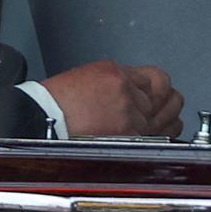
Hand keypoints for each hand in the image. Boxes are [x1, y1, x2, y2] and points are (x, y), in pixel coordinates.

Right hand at [41, 60, 183, 137]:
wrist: (42, 120)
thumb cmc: (57, 103)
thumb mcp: (89, 77)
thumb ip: (118, 82)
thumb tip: (137, 91)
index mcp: (115, 72)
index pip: (158, 78)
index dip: (160, 89)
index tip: (160, 95)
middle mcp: (126, 89)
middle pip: (168, 96)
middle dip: (168, 103)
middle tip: (164, 109)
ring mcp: (129, 113)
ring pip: (167, 118)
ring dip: (165, 122)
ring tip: (160, 124)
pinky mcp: (128, 134)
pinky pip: (156, 136)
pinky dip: (155, 138)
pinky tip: (153, 138)